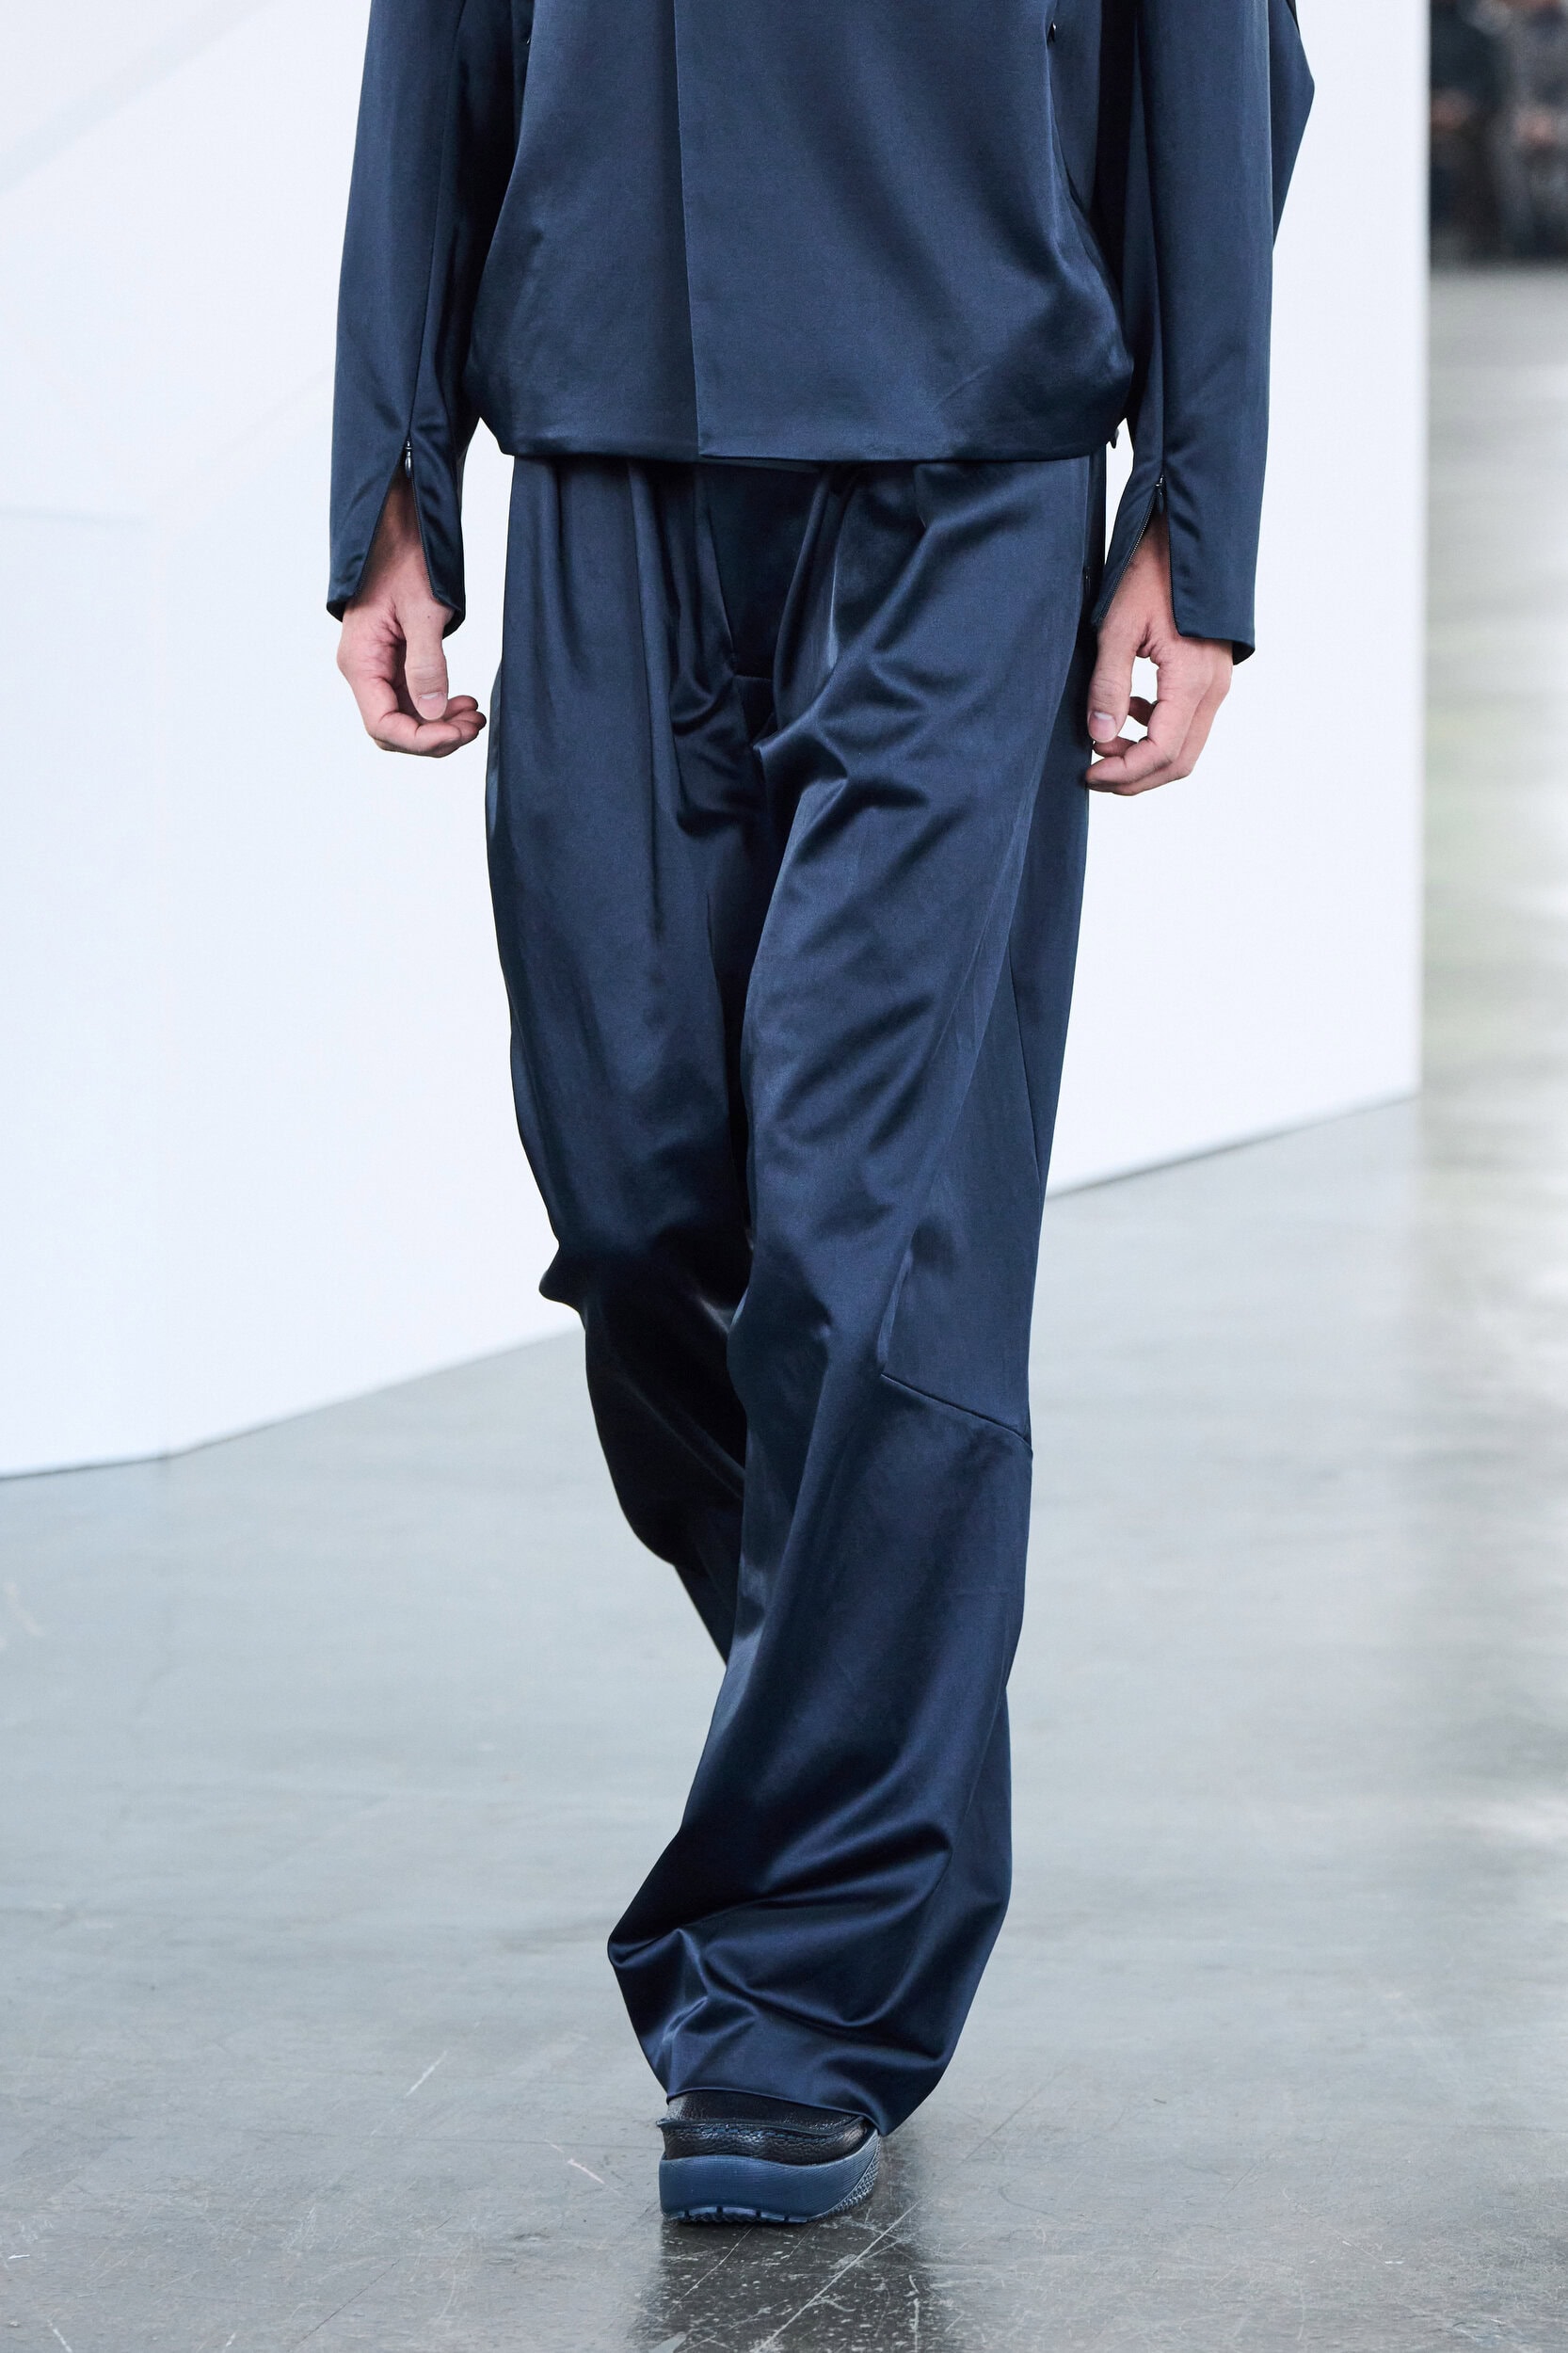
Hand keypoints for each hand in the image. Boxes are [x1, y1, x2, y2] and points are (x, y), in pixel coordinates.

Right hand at [337, 473, 484, 756]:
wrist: (397, 528)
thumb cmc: (405, 559)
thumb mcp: (422, 610)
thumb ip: (426, 662)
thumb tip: (431, 711)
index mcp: (360, 661)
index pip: (383, 725)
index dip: (421, 739)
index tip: (458, 731)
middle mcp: (364, 671)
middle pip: (394, 731)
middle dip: (435, 737)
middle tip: (474, 724)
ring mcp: (378, 668)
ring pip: (406, 720)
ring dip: (441, 725)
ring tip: (475, 715)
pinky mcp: (394, 662)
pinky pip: (413, 701)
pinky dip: (439, 708)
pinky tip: (464, 702)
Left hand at [1086, 513, 1232, 795]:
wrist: (1187, 537)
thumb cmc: (1152, 572)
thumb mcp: (1117, 627)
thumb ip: (1108, 686)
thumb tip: (1099, 738)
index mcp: (1192, 680)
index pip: (1161, 752)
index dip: (1123, 773)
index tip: (1088, 774)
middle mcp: (1213, 689)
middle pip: (1179, 762)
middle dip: (1135, 777)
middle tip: (1094, 774)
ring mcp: (1217, 683)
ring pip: (1186, 747)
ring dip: (1145, 756)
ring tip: (1104, 742)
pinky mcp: (1211, 676)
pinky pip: (1188, 723)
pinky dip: (1156, 732)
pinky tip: (1129, 712)